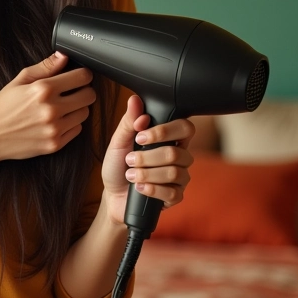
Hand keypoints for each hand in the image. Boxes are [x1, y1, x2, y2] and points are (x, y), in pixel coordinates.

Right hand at [0, 52, 95, 166]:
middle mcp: (52, 109)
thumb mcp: (19, 80)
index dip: (83, 74)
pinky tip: (57, 120)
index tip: (78, 76)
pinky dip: (71, 124)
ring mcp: (55, 129)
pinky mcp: (55, 144)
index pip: (82, 77)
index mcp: (43, 89)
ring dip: (77, 108)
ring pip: (85, 113)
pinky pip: (77, 130)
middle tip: (72, 91)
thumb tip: (63, 56)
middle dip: (83, 90)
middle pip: (89, 96)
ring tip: (62, 106)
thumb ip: (45, 67)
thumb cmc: (2, 107)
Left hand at [101, 95, 194, 225]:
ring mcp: (180, 177)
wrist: (112, 193)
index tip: (140, 135)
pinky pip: (172, 193)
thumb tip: (135, 100)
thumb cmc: (118, 164)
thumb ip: (129, 122)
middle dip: (148, 157)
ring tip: (130, 175)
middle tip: (130, 159)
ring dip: (146, 173)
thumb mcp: (118, 142)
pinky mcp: (175, 196)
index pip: (185, 128)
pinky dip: (151, 189)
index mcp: (169, 139)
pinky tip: (139, 188)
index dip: (165, 131)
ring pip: (174, 172)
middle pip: (178, 153)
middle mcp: (179, 156)